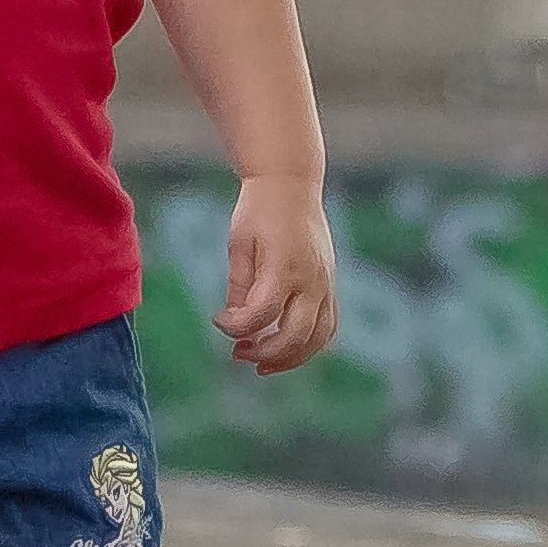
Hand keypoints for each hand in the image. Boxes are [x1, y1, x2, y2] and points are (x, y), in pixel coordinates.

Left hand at [215, 172, 336, 375]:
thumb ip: (239, 285)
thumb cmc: (259, 209)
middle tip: (237, 352)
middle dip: (264, 352)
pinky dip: (309, 345)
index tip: (218, 320)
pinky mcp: (329, 284)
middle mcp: (311, 278)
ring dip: (290, 358)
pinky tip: (285, 349)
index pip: (262, 314)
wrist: (291, 183)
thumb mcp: (239, 243)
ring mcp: (325, 283)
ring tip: (261, 363)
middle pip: (295, 335)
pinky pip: (328, 325)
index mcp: (284, 265)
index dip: (236, 327)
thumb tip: (235, 320)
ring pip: (318, 338)